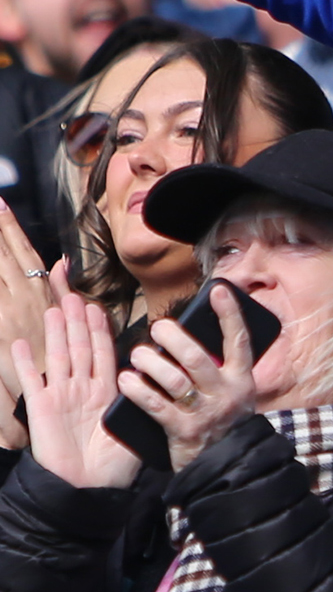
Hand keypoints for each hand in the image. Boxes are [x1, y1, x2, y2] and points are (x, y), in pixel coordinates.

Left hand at [0, 200, 57, 399]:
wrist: (43, 386)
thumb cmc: (55, 352)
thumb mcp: (67, 316)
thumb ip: (60, 287)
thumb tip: (61, 263)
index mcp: (40, 291)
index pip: (23, 250)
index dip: (10, 227)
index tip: (1, 205)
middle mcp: (22, 295)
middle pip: (2, 254)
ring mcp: (5, 309)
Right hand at [13, 296, 139, 488]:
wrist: (87, 489)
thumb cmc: (114, 466)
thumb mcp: (135, 428)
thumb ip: (141, 402)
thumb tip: (161, 381)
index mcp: (106, 392)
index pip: (103, 354)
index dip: (100, 331)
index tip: (98, 308)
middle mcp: (82, 390)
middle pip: (80, 349)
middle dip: (78, 323)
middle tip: (74, 297)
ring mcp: (60, 397)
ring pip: (59, 357)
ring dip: (57, 333)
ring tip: (54, 309)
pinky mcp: (40, 410)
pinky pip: (32, 381)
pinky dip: (25, 362)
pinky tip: (21, 343)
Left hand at [118, 285, 256, 471]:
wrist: (224, 465)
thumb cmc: (222, 421)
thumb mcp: (233, 393)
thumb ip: (220, 368)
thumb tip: (190, 336)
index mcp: (242, 380)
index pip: (239, 340)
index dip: (229, 314)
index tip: (218, 290)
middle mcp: (226, 394)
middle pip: (197, 358)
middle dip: (173, 338)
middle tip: (157, 328)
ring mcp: (204, 413)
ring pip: (174, 380)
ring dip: (150, 362)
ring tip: (137, 354)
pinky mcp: (183, 432)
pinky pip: (156, 405)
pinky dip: (138, 390)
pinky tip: (126, 380)